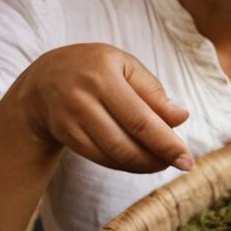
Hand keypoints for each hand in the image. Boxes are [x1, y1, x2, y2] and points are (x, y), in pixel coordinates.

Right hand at [7, 43, 192, 172]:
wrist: (43, 79)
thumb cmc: (95, 69)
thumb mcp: (125, 66)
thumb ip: (153, 91)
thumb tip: (181, 118)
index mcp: (103, 74)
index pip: (141, 118)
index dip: (166, 143)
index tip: (187, 158)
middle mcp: (82, 97)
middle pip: (126, 141)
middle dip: (158, 158)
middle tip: (182, 164)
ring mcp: (69, 119)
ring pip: (113, 154)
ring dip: (143, 164)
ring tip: (163, 162)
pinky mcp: (64, 135)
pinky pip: (100, 158)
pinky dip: (124, 164)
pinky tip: (140, 161)